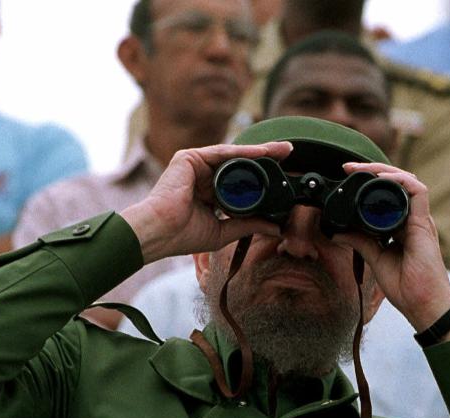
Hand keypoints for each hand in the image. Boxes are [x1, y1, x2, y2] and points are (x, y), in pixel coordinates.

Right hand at [121, 142, 292, 263]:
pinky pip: (223, 152)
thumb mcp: (224, 230)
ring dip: (259, 151)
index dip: (262, 177)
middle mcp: (203, 175)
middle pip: (240, 164)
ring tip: (282, 150)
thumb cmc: (183, 235)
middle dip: (265, 157)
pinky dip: (243, 152)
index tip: (283, 176)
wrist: (160, 232)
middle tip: (289, 152)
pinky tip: (262, 152)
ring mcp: (196, 164)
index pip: (241, 181)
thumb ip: (249, 225)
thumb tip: (276, 228)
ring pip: (234, 155)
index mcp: (209, 192)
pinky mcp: (189, 157)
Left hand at [332, 163, 449, 333]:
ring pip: (407, 181)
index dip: (369, 183)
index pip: (387, 195)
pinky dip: (401, 180)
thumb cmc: (407, 288)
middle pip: (396, 183)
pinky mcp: (425, 224)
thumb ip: (361, 243)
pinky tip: (382, 179)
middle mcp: (413, 220)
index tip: (346, 179)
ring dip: (384, 171)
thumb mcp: (376, 260)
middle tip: (348, 168)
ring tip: (362, 168)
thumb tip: (338, 232)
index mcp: (402, 227)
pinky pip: (418, 191)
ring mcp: (421, 220)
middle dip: (373, 171)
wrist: (424, 305)